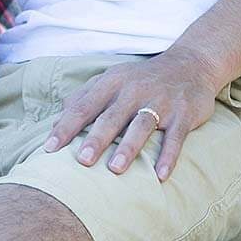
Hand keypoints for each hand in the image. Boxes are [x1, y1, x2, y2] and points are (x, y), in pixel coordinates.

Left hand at [43, 48, 221, 182]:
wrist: (190, 65)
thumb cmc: (141, 79)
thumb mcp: (112, 79)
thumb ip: (83, 98)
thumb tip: (55, 123)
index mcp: (113, 82)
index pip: (85, 106)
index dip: (67, 127)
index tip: (50, 148)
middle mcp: (135, 90)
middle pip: (112, 116)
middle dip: (97, 138)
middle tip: (82, 160)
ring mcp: (161, 101)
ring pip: (142, 125)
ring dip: (128, 147)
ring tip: (115, 169)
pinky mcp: (184, 113)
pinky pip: (176, 137)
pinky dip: (168, 156)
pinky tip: (160, 175)